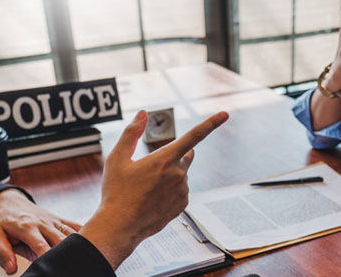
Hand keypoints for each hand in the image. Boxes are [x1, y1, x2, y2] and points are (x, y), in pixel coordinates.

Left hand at [0, 189, 81, 273]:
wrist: (10, 201)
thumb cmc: (3, 220)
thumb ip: (3, 251)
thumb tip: (11, 268)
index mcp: (28, 227)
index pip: (41, 246)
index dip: (48, 257)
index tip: (53, 267)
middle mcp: (43, 223)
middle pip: (61, 240)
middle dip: (67, 253)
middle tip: (72, 265)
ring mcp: (53, 221)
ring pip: (71, 233)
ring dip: (78, 244)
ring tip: (85, 256)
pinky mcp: (59, 219)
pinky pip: (74, 226)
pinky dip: (84, 233)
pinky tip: (93, 241)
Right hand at [79, 110, 228, 268]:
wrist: (120, 226)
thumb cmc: (116, 191)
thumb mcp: (117, 159)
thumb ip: (131, 133)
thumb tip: (143, 113)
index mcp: (164, 159)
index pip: (194, 136)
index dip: (211, 123)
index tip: (225, 114)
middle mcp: (178, 173)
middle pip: (187, 154)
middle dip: (177, 154)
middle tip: (157, 165)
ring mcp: (182, 190)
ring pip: (182, 174)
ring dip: (171, 175)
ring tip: (147, 188)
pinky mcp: (183, 204)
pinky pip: (181, 190)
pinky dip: (171, 190)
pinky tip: (154, 198)